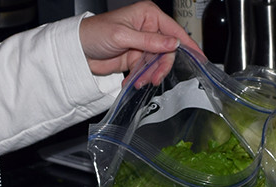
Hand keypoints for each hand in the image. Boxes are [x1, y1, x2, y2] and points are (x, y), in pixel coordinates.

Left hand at [78, 1, 201, 86]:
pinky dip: (140, 78)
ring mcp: (142, 45)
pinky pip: (145, 71)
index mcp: (148, 15)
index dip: (188, 45)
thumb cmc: (94, 33)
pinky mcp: (135, 59)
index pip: (174, 31)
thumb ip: (150, 41)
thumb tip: (174, 43)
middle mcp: (148, 29)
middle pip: (167, 51)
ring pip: (157, 64)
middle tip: (154, 78)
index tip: (200, 58)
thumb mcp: (122, 36)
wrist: (76, 50)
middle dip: (161, 66)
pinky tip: (130, 82)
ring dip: (149, 75)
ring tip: (137, 82)